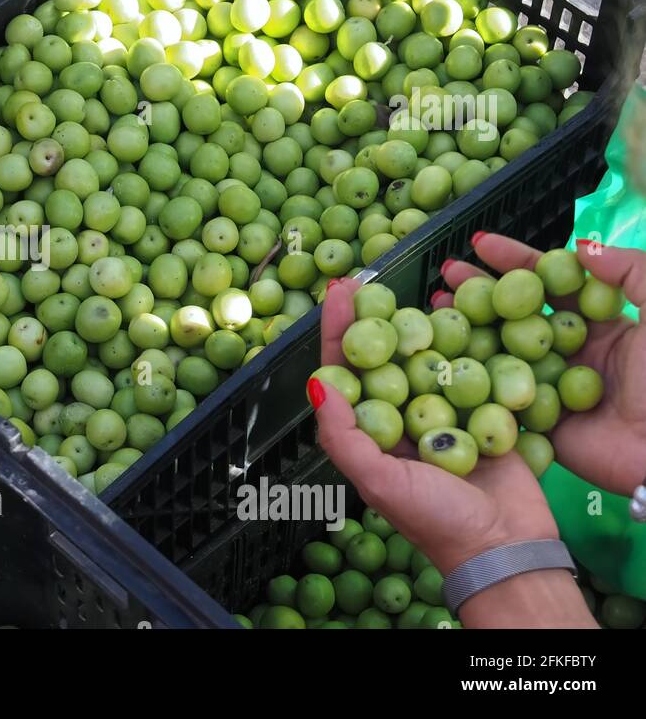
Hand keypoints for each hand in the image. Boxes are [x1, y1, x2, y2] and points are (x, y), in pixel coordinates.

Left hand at [309, 277, 558, 577]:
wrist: (507, 547)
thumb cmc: (436, 521)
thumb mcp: (378, 481)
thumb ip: (344, 436)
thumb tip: (318, 384)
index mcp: (370, 434)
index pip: (347, 372)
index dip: (340, 333)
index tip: (338, 293)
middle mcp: (401, 420)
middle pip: (383, 356)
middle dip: (373, 317)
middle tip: (365, 278)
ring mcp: (444, 413)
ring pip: (425, 357)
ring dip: (416, 322)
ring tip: (409, 286)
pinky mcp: (485, 411)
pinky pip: (471, 368)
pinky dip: (463, 341)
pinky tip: (458, 310)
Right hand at [436, 233, 645, 496]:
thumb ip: (631, 272)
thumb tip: (579, 246)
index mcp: (599, 325)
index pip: (549, 284)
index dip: (515, 261)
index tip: (481, 243)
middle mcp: (569, 353)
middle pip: (515, 314)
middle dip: (479, 290)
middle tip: (446, 272)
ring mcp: (549, 389)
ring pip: (499, 352)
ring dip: (464, 330)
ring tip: (433, 309)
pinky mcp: (536, 426)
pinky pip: (497, 399)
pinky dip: (466, 380)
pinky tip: (438, 360)